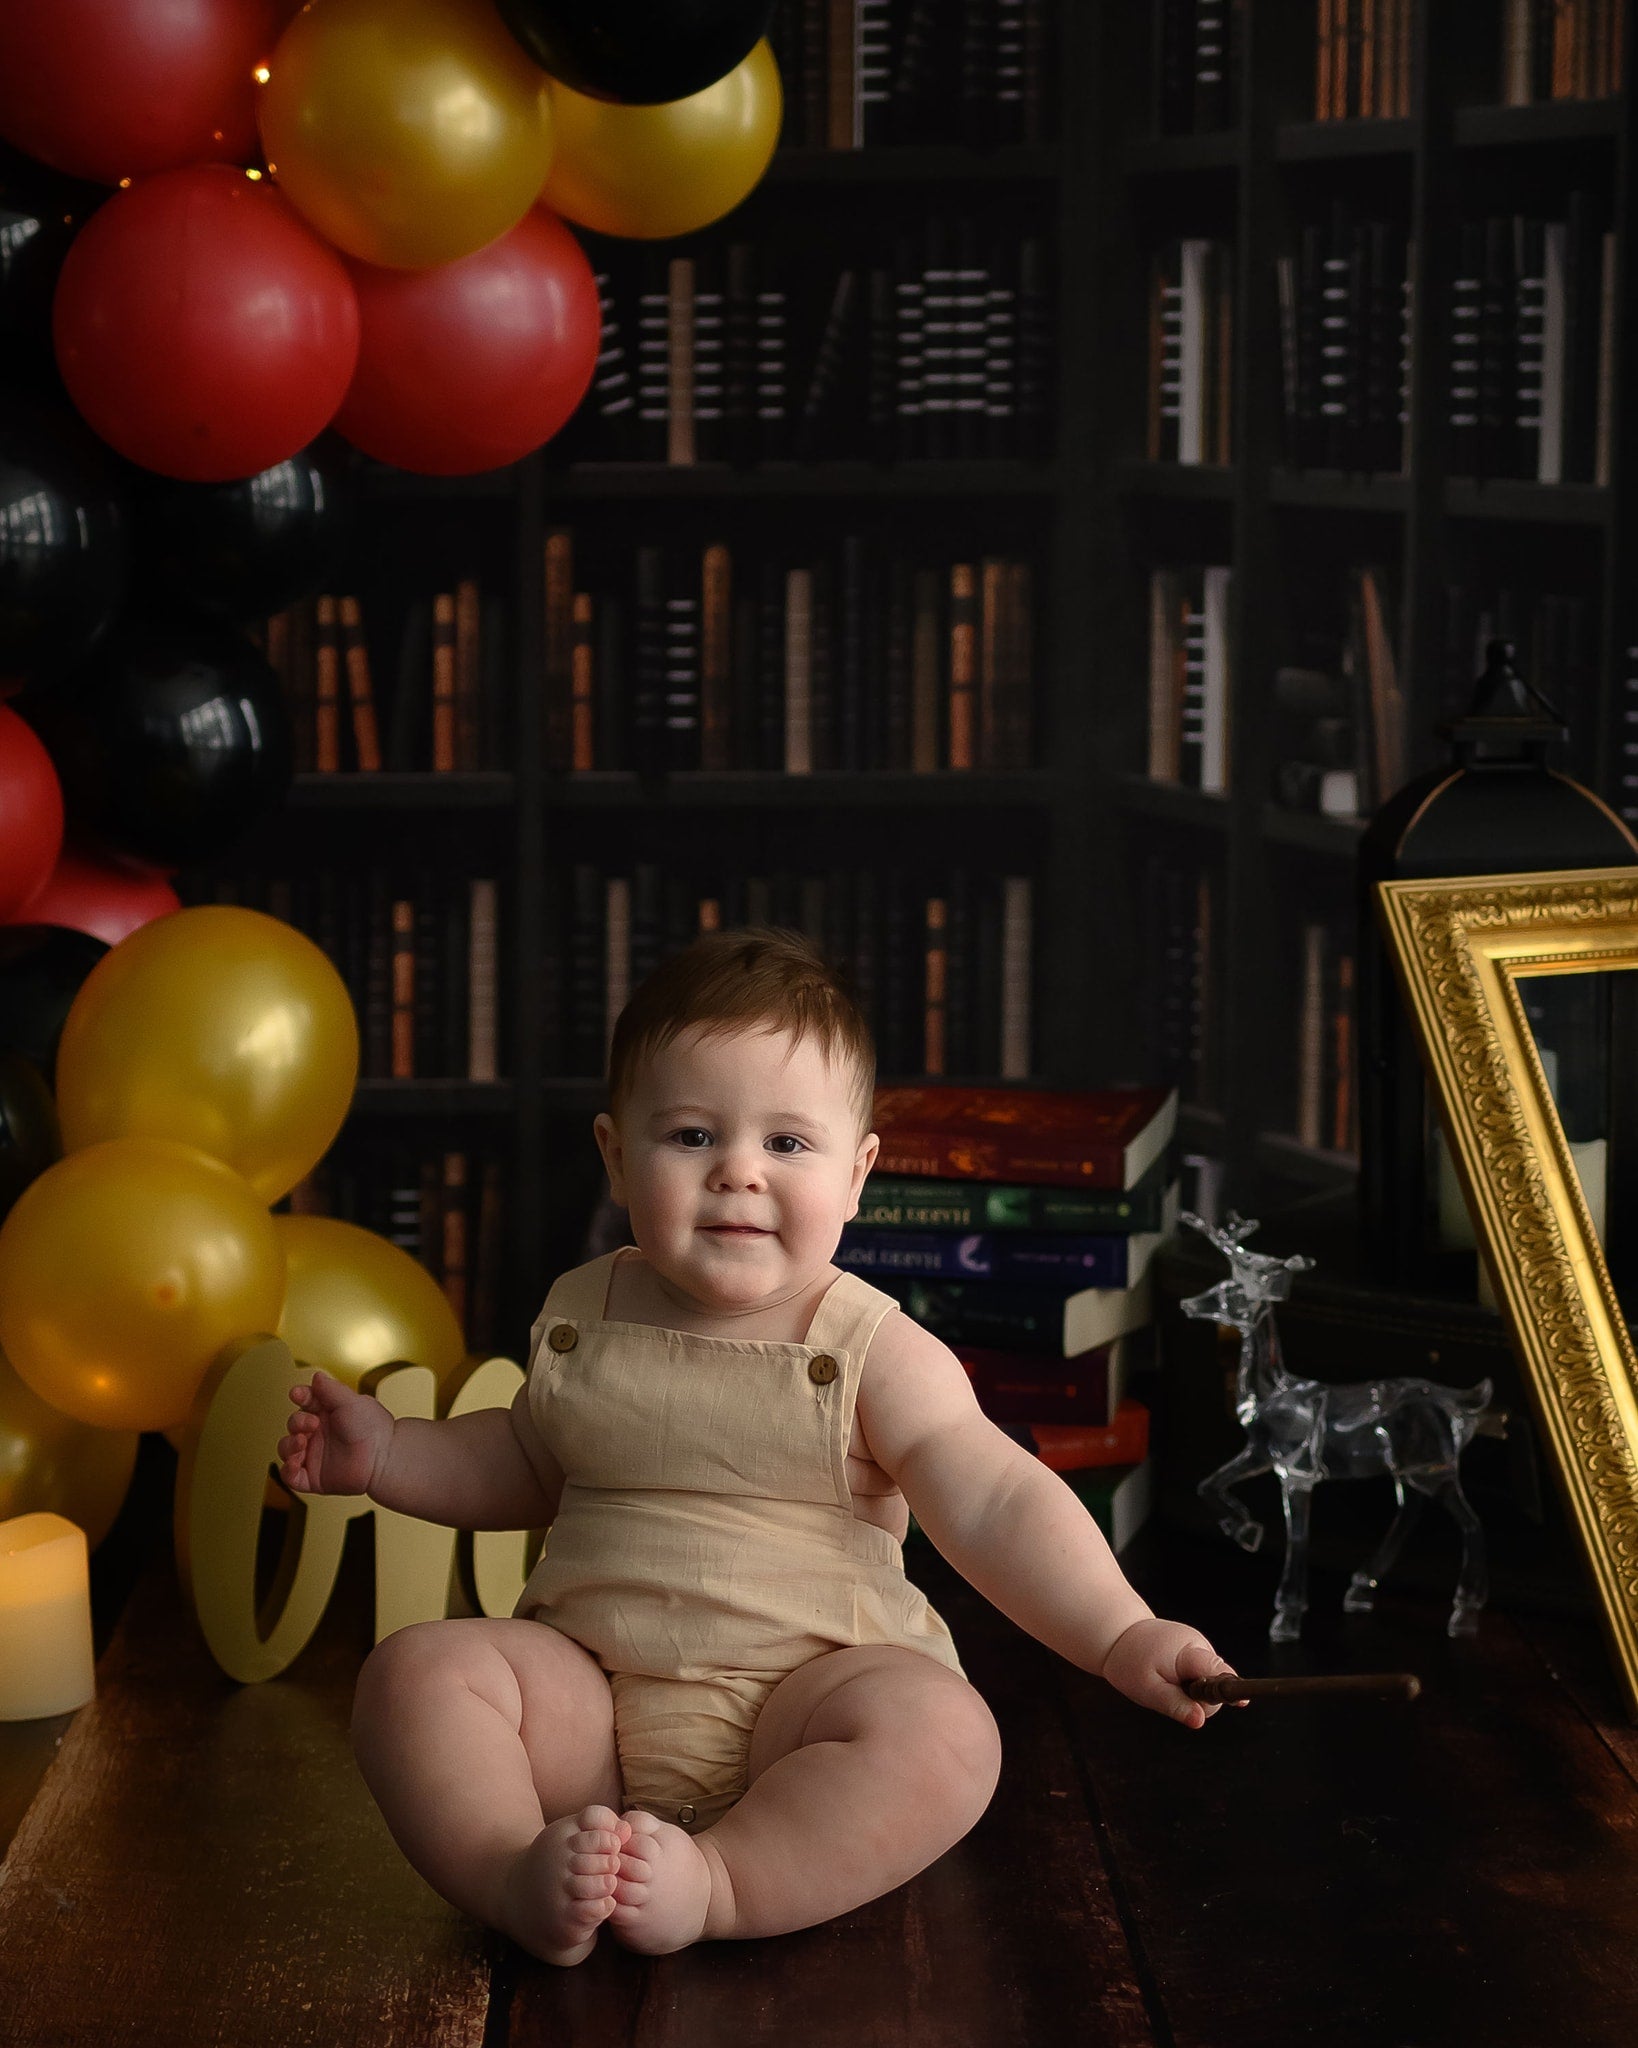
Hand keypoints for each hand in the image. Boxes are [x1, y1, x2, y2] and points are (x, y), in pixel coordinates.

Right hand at [278, 1370, 394, 1497]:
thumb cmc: (373, 1428)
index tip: (298, 1394)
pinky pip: (291, 1476)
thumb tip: (316, 1376)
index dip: (299, 1397)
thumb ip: (331, 1389)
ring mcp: (315, 1456)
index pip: (305, 1402)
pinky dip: (287, 1470)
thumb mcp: (351, 1401)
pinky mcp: (314, 1478)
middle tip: (312, 1423)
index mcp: (328, 1414)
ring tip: (302, 1442)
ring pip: (287, 1449)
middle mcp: (319, 1434)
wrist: (384, 1457)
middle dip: (296, 1422)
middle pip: (293, 1424)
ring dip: (288, 1445)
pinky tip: (296, 1462)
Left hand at [1099, 1616, 1244, 1729]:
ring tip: (1166, 1683)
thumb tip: (1199, 1721)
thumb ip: (1175, 1705)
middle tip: (1171, 1695)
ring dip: (1193, 1690)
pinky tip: (1171, 1678)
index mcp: (1189, 1652)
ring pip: (1211, 1680)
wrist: (1118, 1633)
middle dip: (1201, 1698)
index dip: (1231, 1689)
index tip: (1242, 1702)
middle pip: (1218, 1682)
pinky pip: (1202, 1674)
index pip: (1218, 1671)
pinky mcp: (1195, 1651)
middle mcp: (1199, 1645)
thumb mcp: (1147, 1690)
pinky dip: (1190, 1682)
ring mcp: (1198, 1646)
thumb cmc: (1129, 1661)